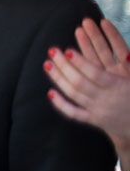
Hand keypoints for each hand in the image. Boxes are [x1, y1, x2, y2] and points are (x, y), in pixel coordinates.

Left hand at [46, 19, 129, 151]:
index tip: (68, 50)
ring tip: (47, 64)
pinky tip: (50, 92)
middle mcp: (105, 98)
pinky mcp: (94, 120)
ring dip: (58, 78)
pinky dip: (61, 104)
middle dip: (64, 65)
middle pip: (79, 82)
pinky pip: (74, 113)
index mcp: (118, 87)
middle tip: (53, 51)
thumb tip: (126, 55)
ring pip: (73, 94)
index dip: (81, 62)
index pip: (95, 74)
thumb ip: (129, 65)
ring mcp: (98, 110)